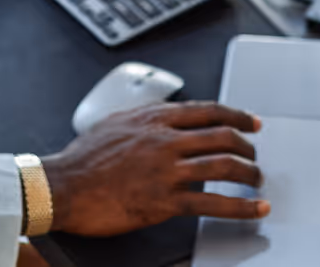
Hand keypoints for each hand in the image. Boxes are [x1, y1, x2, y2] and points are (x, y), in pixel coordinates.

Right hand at [41, 102, 268, 236]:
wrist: (62, 186)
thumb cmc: (82, 158)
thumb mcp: (116, 122)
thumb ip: (144, 118)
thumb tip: (162, 117)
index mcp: (155, 118)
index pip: (209, 110)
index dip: (238, 115)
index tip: (252, 123)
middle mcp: (165, 139)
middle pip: (223, 136)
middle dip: (247, 147)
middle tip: (255, 157)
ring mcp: (166, 170)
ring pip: (223, 166)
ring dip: (249, 175)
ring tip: (257, 182)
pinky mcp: (164, 200)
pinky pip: (212, 203)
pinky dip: (240, 206)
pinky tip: (253, 209)